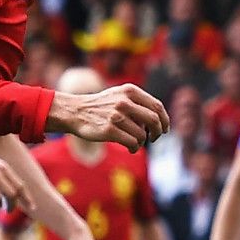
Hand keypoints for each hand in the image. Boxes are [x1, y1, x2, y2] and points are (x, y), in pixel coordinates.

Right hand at [47, 84, 170, 150]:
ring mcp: (116, 116)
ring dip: (142, 142)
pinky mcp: (109, 130)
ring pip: (142, 135)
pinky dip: (135, 148)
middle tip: (154, 138)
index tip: (164, 129)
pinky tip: (131, 149)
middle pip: (154, 120)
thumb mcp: (119, 95)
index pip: (157, 106)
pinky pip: (132, 143)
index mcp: (130, 91)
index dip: (164, 120)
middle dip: (158, 132)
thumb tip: (159, 121)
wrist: (75, 112)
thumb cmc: (101, 106)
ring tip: (136, 143)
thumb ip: (139, 103)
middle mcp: (124, 101)